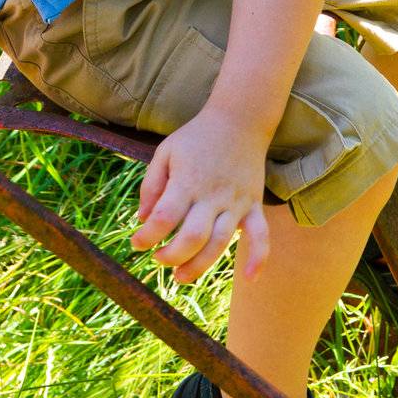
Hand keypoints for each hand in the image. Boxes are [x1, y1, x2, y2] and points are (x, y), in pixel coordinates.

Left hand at [131, 104, 270, 284]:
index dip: (146, 236)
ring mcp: (236, 202)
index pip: (164, 217)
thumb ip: (151, 185)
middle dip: (171, 256)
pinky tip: (250, 278)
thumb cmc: (197, 136)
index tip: (136, 242)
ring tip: (180, 276)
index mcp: (187, 181)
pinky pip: (261, 235)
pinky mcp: (253, 205)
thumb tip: (143, 218)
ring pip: (220, 243)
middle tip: (158, 258)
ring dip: (199, 266)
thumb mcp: (166, 151)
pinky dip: (259, 258)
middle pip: (192, 237)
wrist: (239, 119)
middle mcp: (212, 195)